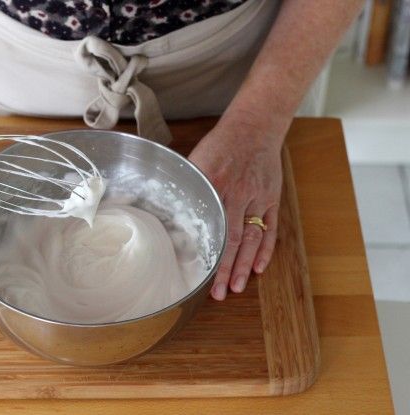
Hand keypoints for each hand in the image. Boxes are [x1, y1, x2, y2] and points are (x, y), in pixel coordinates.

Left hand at [188, 118, 282, 300]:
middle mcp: (238, 194)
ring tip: (237, 288)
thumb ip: (187, 188)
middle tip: (219, 294)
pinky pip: (271, 229)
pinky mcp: (272, 198)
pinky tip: (259, 268)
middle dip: (225, 269)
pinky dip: (266, 249)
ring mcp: (259, 198)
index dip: (207, 253)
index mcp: (215, 185)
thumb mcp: (197, 160)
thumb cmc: (221, 144)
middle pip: (232, 239)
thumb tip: (167, 212)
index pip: (210, 227)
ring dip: (245, 265)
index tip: (198, 274)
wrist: (255, 126)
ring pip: (252, 238)